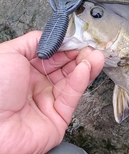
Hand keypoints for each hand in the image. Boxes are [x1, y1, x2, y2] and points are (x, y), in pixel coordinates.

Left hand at [0, 31, 104, 153]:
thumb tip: (52, 36)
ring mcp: (48, 101)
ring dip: (86, 65)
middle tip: (89, 46)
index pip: (52, 54)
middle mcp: (36, 85)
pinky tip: (86, 67)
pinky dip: (81, 80)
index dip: (66, 45)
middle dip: (79, 54)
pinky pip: (73, 95)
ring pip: (73, 80)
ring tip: (95, 55)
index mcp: (23, 70)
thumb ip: (33, 42)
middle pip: (65, 66)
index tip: (77, 38)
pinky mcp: (59, 117)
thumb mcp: (8, 54)